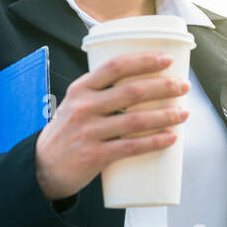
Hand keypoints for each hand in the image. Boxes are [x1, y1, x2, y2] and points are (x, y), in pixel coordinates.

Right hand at [34, 51, 190, 201]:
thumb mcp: (76, 104)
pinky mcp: (95, 156)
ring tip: (184, 113)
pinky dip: (154, 142)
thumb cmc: (68, 131)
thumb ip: (101, 92)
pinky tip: (170, 138)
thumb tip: (143, 82)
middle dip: (163, 87)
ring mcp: (89, 132)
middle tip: (183, 86)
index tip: (167, 60)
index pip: (115, 67)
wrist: (43, 167)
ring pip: (136, 120)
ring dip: (166, 116)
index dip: (143, 61)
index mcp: (81, 89)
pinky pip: (131, 146)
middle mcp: (84, 107)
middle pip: (131, 92)